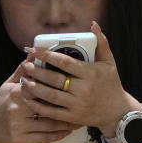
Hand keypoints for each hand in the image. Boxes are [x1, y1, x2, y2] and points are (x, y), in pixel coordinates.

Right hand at [0, 56, 75, 142]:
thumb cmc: (0, 103)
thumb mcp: (8, 85)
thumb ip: (22, 71)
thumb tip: (33, 53)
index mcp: (16, 93)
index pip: (42, 88)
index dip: (58, 88)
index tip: (75, 86)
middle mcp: (17, 109)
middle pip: (48, 106)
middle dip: (67, 106)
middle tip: (84, 103)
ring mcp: (19, 126)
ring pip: (49, 124)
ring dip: (67, 122)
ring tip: (80, 118)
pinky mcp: (21, 140)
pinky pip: (44, 138)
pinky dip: (58, 134)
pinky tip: (69, 130)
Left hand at [18, 21, 139, 134]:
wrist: (118, 111)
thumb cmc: (112, 84)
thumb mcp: (110, 62)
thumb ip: (101, 43)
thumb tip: (93, 24)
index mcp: (91, 74)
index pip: (65, 62)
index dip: (47, 55)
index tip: (34, 50)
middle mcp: (84, 89)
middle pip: (54, 79)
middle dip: (36, 71)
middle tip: (25, 64)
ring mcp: (78, 105)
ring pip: (50, 96)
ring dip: (34, 87)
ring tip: (23, 79)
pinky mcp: (73, 117)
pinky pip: (51, 112)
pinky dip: (37, 105)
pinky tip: (28, 98)